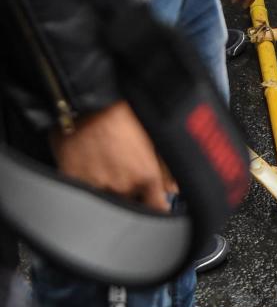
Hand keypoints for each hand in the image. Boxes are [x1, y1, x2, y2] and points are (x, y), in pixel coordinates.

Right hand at [51, 101, 170, 211]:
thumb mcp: (152, 134)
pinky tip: (89, 166)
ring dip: (109, 190)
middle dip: (131, 195)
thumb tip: (173, 188)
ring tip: (106, 167)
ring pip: (107, 200)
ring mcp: (96, 185)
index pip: (156, 208)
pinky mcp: (73, 180)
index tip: (153, 205)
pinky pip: (84, 191)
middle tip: (125, 174)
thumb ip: (165, 167)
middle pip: (130, 204)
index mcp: (146, 176)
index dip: (155, 208)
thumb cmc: (119, 110)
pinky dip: (88, 185)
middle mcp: (122, 185)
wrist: (84, 99)